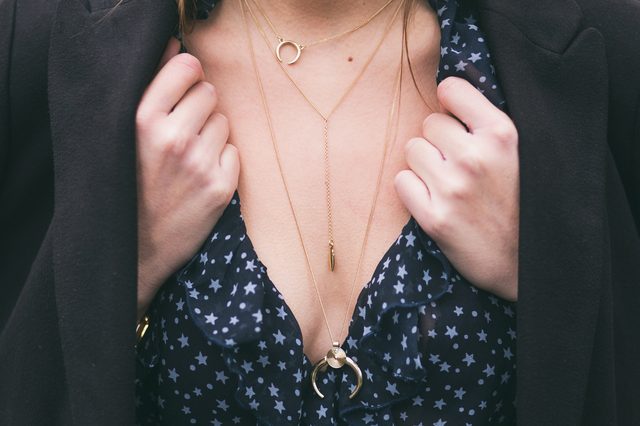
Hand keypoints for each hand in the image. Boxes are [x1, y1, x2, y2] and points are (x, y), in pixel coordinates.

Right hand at [135, 38, 239, 318]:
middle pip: (209, 92)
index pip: (186, 67)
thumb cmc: (129, 185)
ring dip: (211, 133)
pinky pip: (234, 150)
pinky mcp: (222, 186)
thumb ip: (150, 88)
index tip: (183, 85)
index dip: (188, 73)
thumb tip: (176, 47)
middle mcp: (173, 139)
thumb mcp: (124, 136)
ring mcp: (200, 163)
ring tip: (188, 157)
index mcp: (142, 121)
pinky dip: (222, 159)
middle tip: (182, 131)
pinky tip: (202, 176)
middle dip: (199, 106)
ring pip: (223, 121)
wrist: (136, 248)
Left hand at [395, 77, 518, 300]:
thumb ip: (491, 123)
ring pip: (412, 150)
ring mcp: (452, 188)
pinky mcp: (434, 218)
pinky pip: (402, 182)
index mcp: (502, 134)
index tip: (456, 115)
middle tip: (458, 163)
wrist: (528, 265)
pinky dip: (413, 189)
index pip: (451, 89)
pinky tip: (434, 200)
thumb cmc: (525, 203)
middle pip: (429, 123)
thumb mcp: (523, 153)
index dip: (450, 101)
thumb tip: (451, 92)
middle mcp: (475, 157)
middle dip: (439, 140)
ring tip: (448, 182)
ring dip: (424, 164)